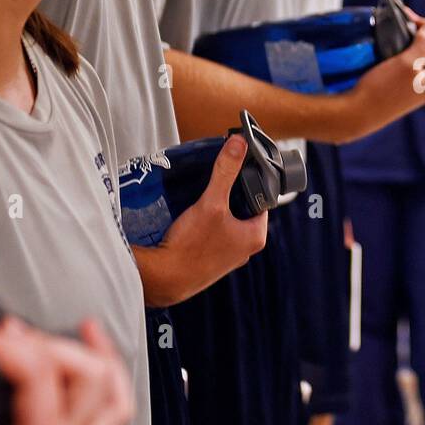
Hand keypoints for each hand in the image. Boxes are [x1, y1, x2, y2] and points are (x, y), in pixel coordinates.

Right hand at [0, 317, 133, 424]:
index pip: (42, 376)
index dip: (11, 346)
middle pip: (90, 376)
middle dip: (53, 345)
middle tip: (8, 337)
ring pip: (111, 390)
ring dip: (95, 354)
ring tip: (74, 328)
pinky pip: (108, 406)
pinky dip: (106, 374)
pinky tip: (91, 351)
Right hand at [138, 135, 268, 306]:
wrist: (163, 279)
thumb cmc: (190, 247)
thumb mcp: (211, 203)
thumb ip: (225, 172)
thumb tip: (239, 145)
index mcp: (256, 237)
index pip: (261, 200)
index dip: (249, 182)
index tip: (236, 169)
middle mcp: (245, 249)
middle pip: (242, 210)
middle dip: (228, 195)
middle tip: (215, 181)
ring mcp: (227, 257)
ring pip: (225, 222)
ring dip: (214, 209)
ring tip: (200, 196)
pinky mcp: (209, 261)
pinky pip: (211, 234)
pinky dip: (204, 223)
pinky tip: (190, 216)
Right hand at [343, 12, 424, 140]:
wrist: (358, 114)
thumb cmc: (382, 88)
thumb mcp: (406, 63)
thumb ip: (424, 45)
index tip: (414, 20)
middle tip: (407, 22)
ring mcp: (421, 89)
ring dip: (417, 41)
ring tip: (401, 31)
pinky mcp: (407, 91)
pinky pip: (416, 66)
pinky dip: (410, 52)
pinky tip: (396, 47)